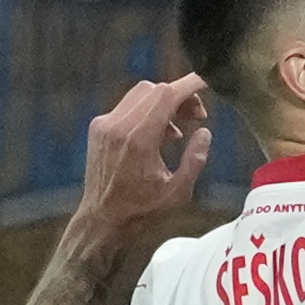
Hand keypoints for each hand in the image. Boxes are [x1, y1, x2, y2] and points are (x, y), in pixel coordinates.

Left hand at [69, 75, 211, 235]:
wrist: (101, 220)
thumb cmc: (140, 212)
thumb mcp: (177, 192)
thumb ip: (195, 159)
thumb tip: (204, 133)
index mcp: (139, 140)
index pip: (167, 95)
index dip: (190, 85)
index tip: (207, 83)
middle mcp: (119, 126)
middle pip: (155, 89)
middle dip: (179, 97)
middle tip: (195, 117)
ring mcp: (104, 125)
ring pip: (140, 94)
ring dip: (163, 104)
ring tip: (176, 132)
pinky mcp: (97, 128)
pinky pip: (126, 107)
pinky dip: (145, 112)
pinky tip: (155, 136)